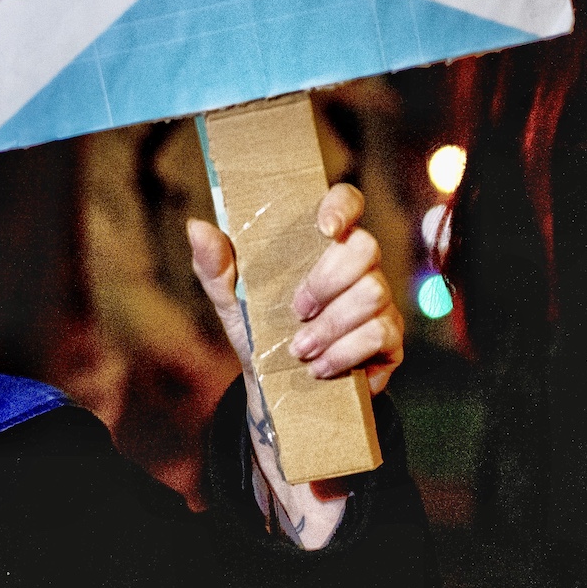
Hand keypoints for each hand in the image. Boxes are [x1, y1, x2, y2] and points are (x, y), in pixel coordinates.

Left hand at [186, 183, 402, 394]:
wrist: (273, 385)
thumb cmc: (256, 328)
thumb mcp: (230, 297)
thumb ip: (214, 263)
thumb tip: (197, 226)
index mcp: (320, 243)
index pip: (346, 202)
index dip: (342, 206)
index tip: (324, 228)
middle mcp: (357, 264)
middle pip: (366, 247)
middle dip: (326, 282)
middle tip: (296, 310)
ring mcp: (379, 299)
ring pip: (373, 293)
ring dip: (330, 325)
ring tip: (300, 349)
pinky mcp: (389, 337)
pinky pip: (380, 333)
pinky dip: (343, 352)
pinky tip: (319, 367)